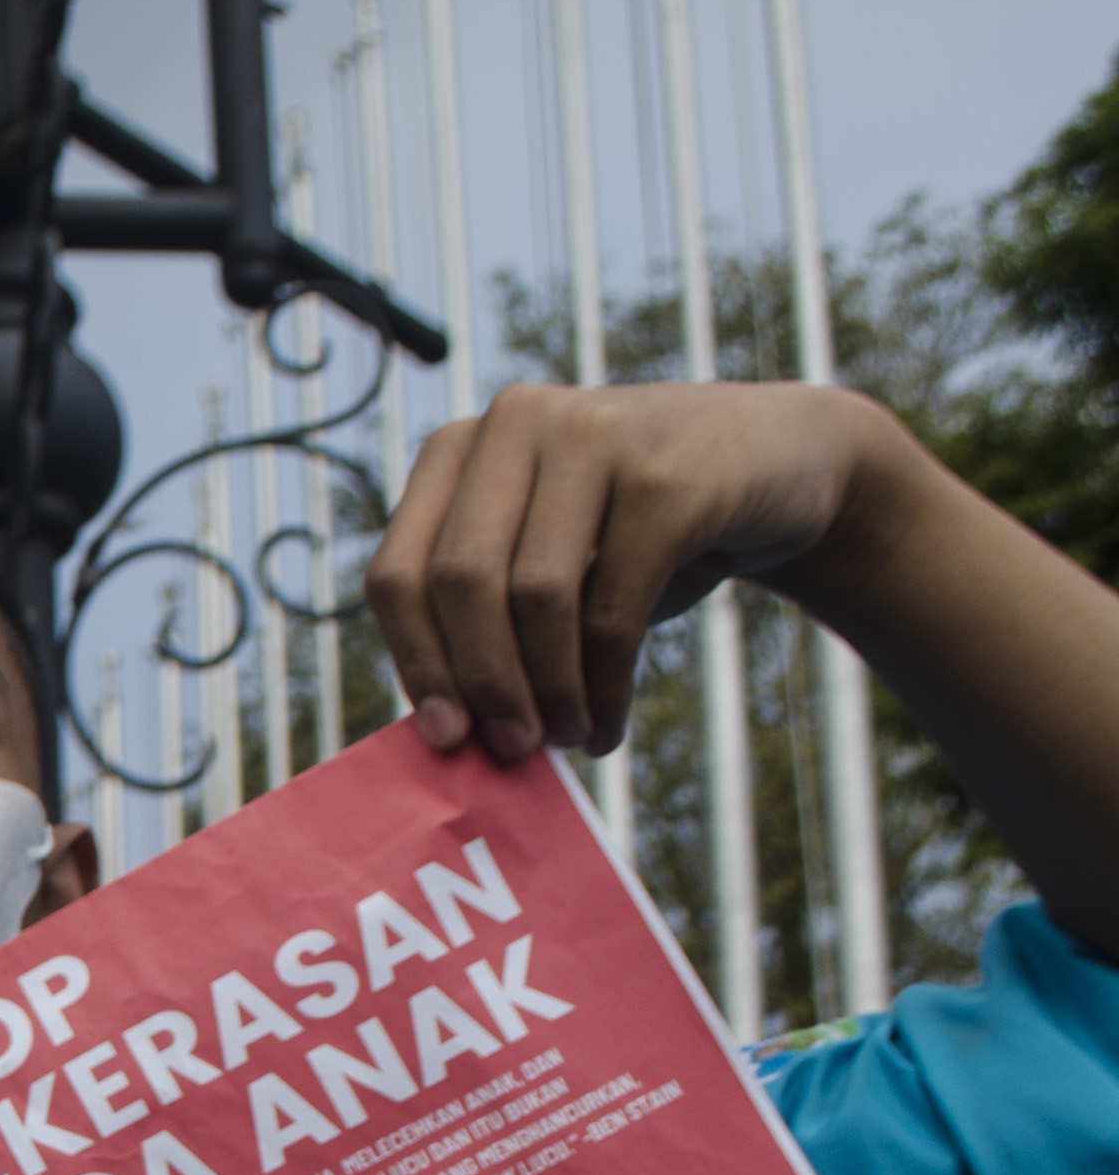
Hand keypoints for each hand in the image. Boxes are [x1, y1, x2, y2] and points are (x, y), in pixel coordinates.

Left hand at [365, 379, 909, 762]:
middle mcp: (513, 423)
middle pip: (460, 582)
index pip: (397, 571)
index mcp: (458, 449)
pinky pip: (612, 610)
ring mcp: (591, 435)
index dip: (415, 662)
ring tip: (563, 740)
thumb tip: (447, 733)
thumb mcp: (548, 560)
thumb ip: (488, 620)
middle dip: (482, 683)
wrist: (778, 462)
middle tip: (510, 751)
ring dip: (547, 692)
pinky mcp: (664, 475)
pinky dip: (604, 688)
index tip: (442, 737)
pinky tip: (606, 727)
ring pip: (535, 596)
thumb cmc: (636, 533)